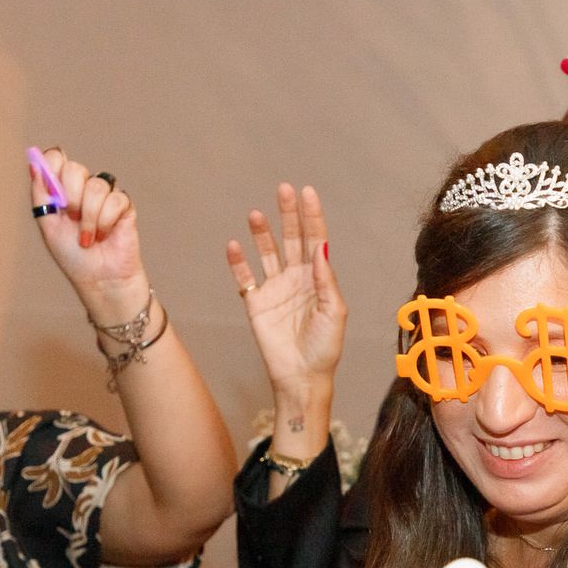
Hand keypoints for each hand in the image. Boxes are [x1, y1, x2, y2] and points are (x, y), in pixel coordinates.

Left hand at [29, 147, 146, 321]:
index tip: (53, 189)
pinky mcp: (124, 206)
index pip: (56, 158)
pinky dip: (105, 222)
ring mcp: (105, 196)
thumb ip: (40, 194)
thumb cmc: (72, 256)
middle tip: (71, 218)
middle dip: (71, 197)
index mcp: (62, 189)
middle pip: (75, 168)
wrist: (99, 279)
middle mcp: (83, 188)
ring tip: (88, 237)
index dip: (53, 166)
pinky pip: (115, 200)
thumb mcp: (48, 225)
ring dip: (89, 216)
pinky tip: (105, 236)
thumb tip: (33, 163)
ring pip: (96, 186)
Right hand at [229, 184, 345, 407]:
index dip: (312, 216)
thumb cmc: (324, 348)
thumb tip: (320, 247)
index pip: (315, 240)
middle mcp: (296, 278)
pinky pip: (245, 279)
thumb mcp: (334, 312)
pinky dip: (238, 263)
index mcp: (318, 278)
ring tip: (256, 214)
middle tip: (283, 190)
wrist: (302, 377)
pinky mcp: (257, 304)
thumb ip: (326, 280)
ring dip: (262, 234)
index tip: (307, 193)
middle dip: (288, 214)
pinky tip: (234, 246)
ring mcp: (275, 289)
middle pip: (291, 238)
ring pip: (267, 253)